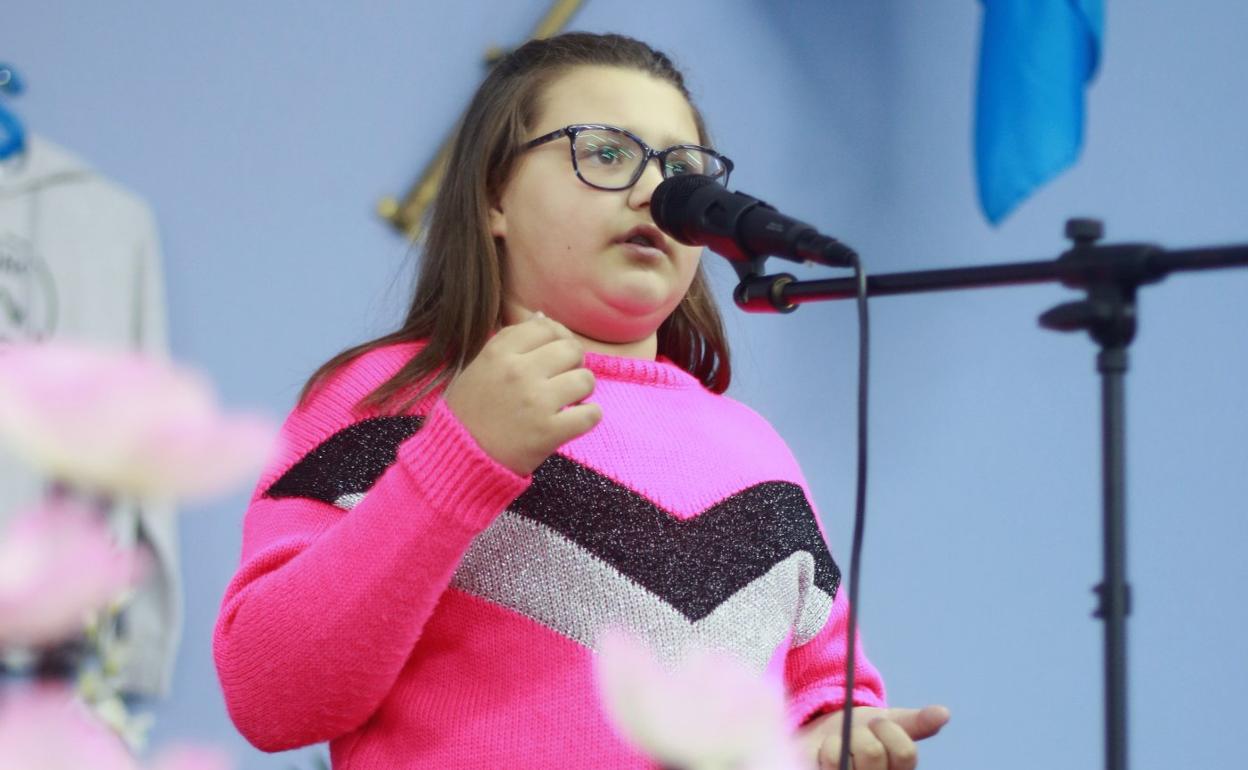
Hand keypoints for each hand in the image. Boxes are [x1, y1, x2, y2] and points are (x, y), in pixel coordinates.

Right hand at [443, 313, 601, 474]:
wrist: (459, 458)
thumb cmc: (468, 412)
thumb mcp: (478, 367)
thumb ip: (509, 341)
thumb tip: (543, 316)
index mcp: (499, 353)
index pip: (545, 326)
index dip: (557, 336)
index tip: (555, 352)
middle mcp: (519, 372)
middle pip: (571, 349)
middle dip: (573, 362)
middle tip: (563, 378)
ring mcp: (536, 402)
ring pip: (586, 379)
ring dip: (582, 390)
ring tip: (567, 400)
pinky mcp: (549, 432)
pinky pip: (592, 414)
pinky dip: (588, 417)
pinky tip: (574, 420)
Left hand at [797, 704, 949, 769]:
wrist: (821, 737)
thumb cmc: (859, 732)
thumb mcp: (887, 722)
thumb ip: (916, 722)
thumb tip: (944, 713)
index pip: (905, 753)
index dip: (887, 729)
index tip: (876, 723)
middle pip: (874, 753)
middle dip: (860, 733)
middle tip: (854, 736)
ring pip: (847, 758)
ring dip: (839, 742)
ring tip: (838, 747)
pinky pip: (832, 762)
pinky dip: (827, 752)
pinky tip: (827, 758)